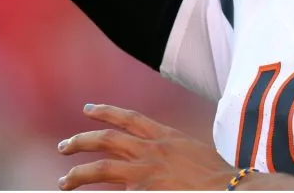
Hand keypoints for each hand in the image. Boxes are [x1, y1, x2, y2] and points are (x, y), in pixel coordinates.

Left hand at [57, 104, 235, 190]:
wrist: (230, 190)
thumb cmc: (218, 177)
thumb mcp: (193, 151)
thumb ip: (171, 149)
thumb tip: (157, 153)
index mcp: (165, 137)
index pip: (128, 118)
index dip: (105, 112)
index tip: (87, 109)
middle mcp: (151, 151)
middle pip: (106, 140)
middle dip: (80, 141)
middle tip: (64, 147)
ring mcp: (145, 174)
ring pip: (100, 169)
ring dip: (78, 175)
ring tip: (64, 182)